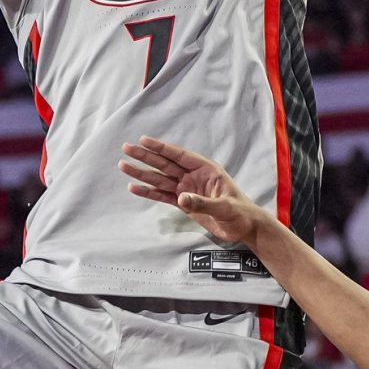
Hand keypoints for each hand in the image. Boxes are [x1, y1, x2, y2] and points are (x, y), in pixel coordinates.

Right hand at [120, 137, 272, 243]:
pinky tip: (134, 188)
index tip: (144, 140)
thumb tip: (181, 198)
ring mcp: (187, 190)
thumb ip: (203, 203)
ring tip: (124, 166)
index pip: (180, 156)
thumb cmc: (240, 213)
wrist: (244, 228)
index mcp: (206, 170)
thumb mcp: (224, 207)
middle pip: (165, 164)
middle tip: (126, 148)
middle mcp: (194, 177)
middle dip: (146, 156)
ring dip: (143, 173)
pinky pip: (163, 195)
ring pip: (160, 179)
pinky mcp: (184, 204)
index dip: (161, 148)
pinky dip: (149, 192)